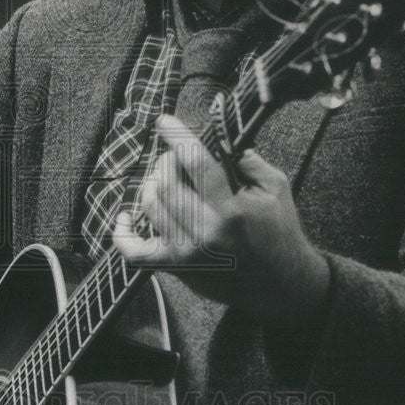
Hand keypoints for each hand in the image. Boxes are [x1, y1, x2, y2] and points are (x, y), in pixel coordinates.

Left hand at [112, 114, 330, 332]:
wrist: (281, 285)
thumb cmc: (279, 232)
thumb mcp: (276, 188)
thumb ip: (250, 160)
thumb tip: (219, 137)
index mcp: (232, 212)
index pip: (195, 163)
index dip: (176, 136)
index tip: (164, 120)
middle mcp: (206, 234)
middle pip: (166, 183)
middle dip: (167, 160)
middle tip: (175, 156)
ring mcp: (187, 254)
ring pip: (150, 206)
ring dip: (152, 183)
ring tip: (164, 178)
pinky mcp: (177, 269)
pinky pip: (135, 252)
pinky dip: (123, 233)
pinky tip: (125, 216)